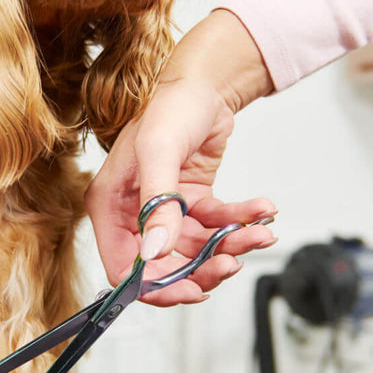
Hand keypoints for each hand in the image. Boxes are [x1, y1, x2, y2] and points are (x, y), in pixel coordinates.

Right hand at [86, 10, 277, 305]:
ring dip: (231, 246)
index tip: (192, 289)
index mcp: (110, 206)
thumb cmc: (171, 107)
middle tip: (232, 262)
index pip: (124, 268)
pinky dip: (241, 224)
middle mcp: (133, 214)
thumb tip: (155, 253)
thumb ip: (157, 205)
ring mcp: (164, 211)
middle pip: (164, 267)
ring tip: (258, 231)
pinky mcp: (192, 204)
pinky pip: (216, 228)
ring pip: (197, 251)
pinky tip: (261, 209)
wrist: (205, 84)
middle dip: (202, 269)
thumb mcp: (160, 152)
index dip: (156, 288)